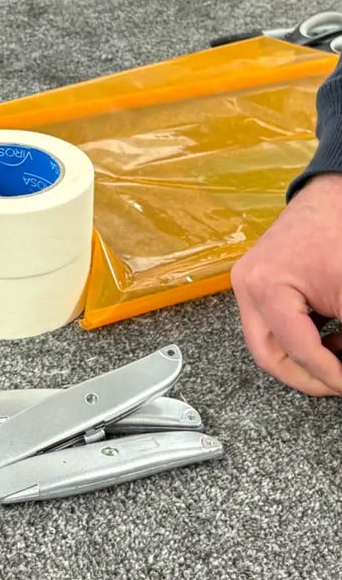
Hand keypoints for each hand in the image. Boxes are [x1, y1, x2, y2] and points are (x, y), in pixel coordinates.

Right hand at [230, 173, 341, 395]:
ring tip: (338, 356)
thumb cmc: (337, 231)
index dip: (329, 376)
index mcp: (264, 288)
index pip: (297, 349)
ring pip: (268, 341)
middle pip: (267, 354)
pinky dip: (302, 337)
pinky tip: (330, 337)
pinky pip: (273, 323)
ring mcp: (249, 284)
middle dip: (305, 376)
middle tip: (336, 383)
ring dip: (304, 357)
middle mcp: (247, 287)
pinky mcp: (259, 281)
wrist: (333, 196)